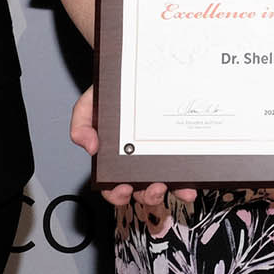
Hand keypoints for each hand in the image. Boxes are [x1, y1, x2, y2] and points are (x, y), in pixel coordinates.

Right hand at [69, 86, 193, 208]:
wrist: (133, 77)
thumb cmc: (112, 94)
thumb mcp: (88, 105)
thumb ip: (81, 125)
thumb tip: (90, 147)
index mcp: (115, 160)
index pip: (113, 187)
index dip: (117, 194)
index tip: (124, 189)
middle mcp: (138, 163)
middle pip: (143, 191)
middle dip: (150, 196)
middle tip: (155, 187)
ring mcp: (159, 159)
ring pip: (167, 186)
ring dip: (174, 193)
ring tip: (180, 188)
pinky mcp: (177, 151)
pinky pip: (185, 172)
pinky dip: (189, 181)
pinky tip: (193, 181)